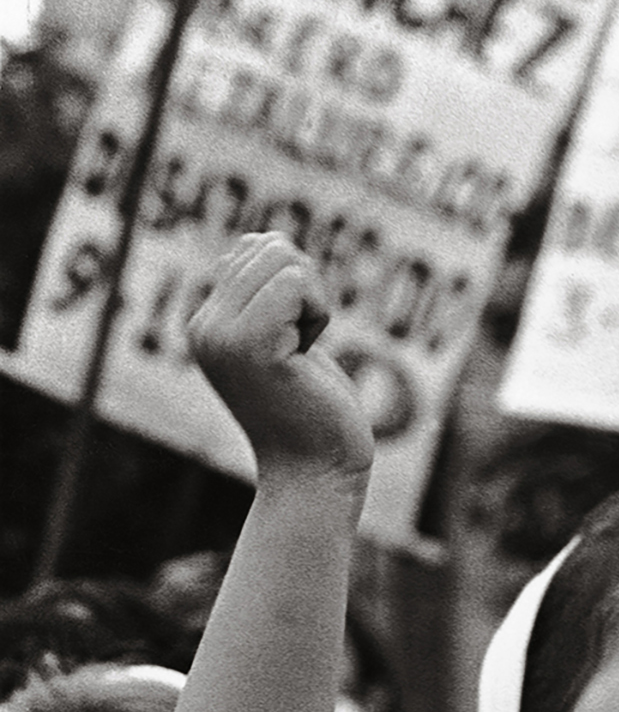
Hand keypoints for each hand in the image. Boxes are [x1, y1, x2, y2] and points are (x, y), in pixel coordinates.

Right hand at [188, 234, 372, 481]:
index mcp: (209, 324)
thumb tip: (267, 239)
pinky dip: (319, 311)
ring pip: (283, 257)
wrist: (317, 472)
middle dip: (308, 287)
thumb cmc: (316, 413)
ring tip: (302, 350)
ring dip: (315, 301)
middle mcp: (205, 327)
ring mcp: (222, 336)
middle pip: (269, 245)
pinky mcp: (251, 346)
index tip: (295, 337)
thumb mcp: (288, 342)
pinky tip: (307, 354)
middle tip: (303, 343)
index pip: (253, 248)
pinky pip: (296, 282)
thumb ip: (272, 296)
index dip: (297, 283)